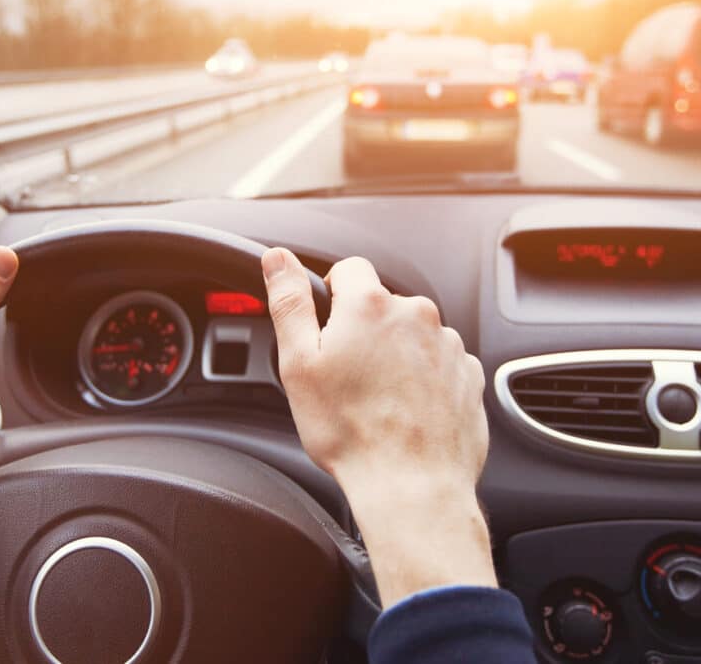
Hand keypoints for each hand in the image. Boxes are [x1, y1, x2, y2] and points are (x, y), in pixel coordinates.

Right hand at [262, 247, 495, 607]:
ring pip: (411, 336)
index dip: (331, 296)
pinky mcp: (468, 376)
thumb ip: (289, 302)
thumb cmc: (350, 432)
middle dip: (363, 332)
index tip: (327, 331)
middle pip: (382, 306)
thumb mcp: (298, 364)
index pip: (349, 270)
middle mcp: (417, 315)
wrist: (411, 486)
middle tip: (346, 378)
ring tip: (377, 401)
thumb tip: (277, 258)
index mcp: (370, 305)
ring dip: (395, 356)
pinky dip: (422, 380)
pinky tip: (404, 412)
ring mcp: (448, 345)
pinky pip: (438, 364)